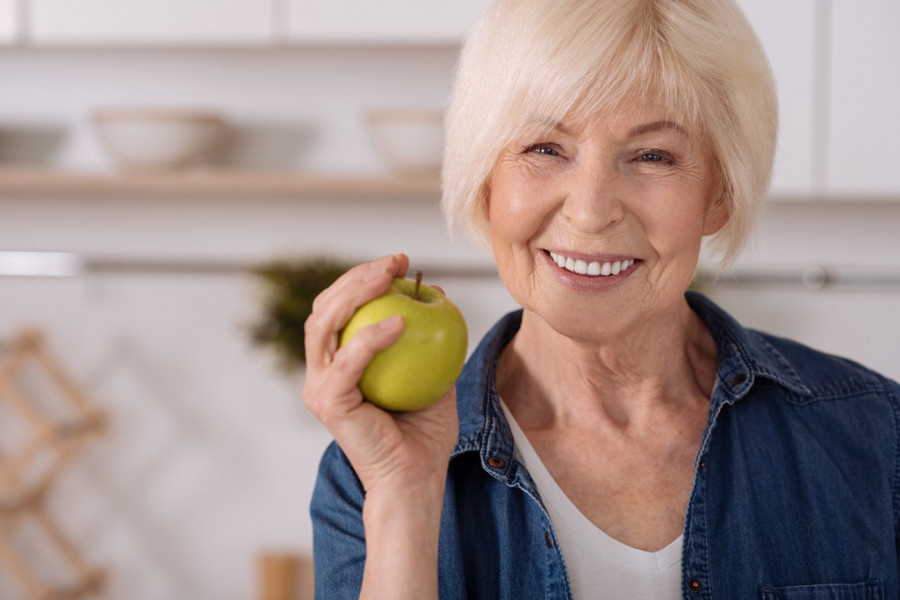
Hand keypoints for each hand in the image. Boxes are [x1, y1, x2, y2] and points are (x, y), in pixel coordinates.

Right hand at [302, 253, 458, 494]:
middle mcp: (321, 371)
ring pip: (323, 325)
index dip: (362, 278)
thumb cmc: (424, 432)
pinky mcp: (329, 404)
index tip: (399, 262)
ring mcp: (320, 387)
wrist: (417, 478)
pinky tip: (401, 322)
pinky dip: (370, 339)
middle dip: (356, 276)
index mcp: (338, 362)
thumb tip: (435, 290)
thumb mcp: (434, 372)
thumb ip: (429, 335)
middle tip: (394, 261)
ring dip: (355, 293)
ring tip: (390, 276)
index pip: (339, 308)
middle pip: (324, 308)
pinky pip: (346, 363)